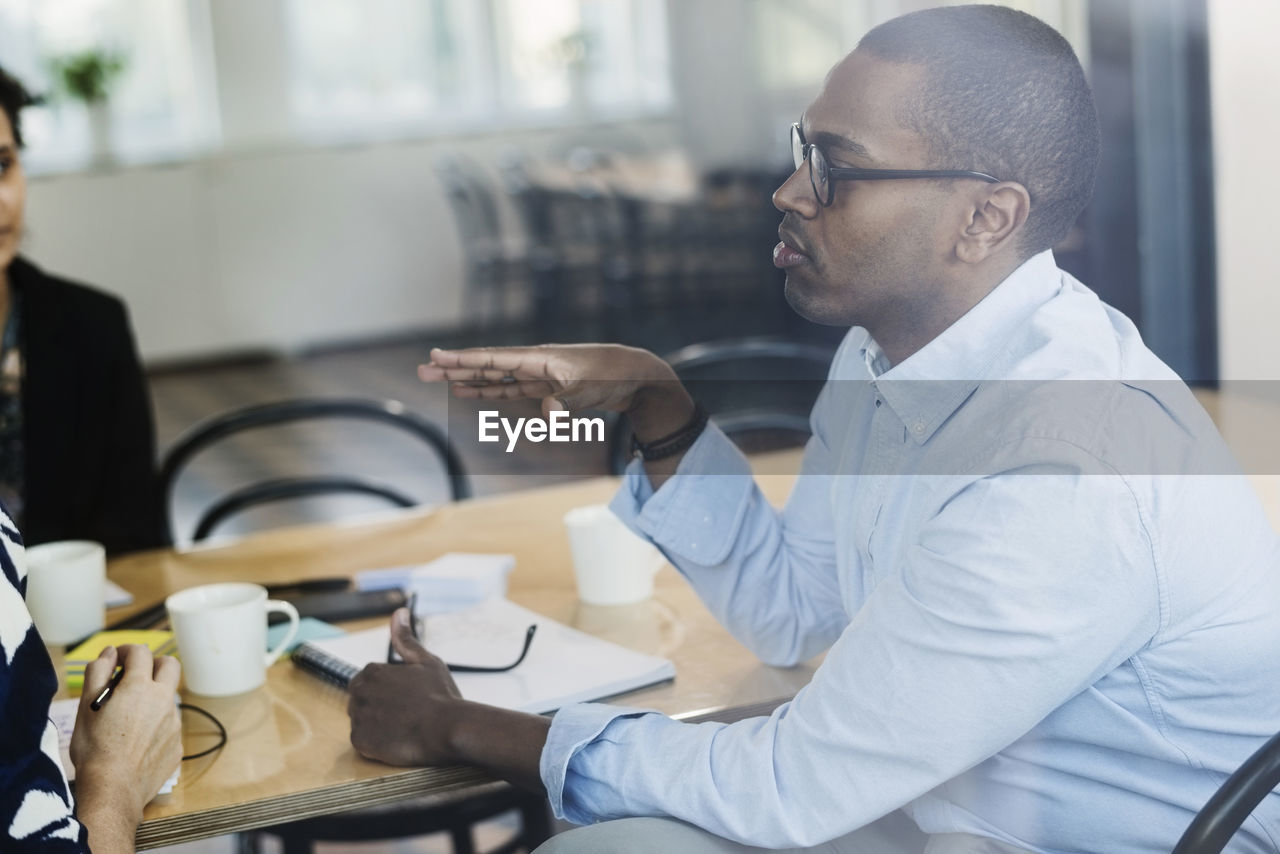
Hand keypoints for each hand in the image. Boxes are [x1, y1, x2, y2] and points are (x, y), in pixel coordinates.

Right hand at [70, 645, 181, 848]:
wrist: (113, 789)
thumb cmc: (94, 749)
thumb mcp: (86, 707)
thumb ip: (98, 673)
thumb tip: (109, 653)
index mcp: (140, 687)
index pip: (140, 653)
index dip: (127, 650)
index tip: (117, 659)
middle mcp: (163, 700)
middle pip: (170, 666)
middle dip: (153, 664)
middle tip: (133, 677)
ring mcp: (174, 723)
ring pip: (169, 698)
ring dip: (154, 697)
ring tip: (129, 716)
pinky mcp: (177, 744)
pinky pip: (170, 725)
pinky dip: (157, 725)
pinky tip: (138, 741)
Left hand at [348, 609, 550, 791]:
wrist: (447, 728)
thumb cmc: (440, 694)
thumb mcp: (426, 661)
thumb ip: (406, 639)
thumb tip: (399, 612)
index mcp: (373, 672)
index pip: (366, 680)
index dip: (386, 690)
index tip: (403, 698)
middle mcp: (360, 692)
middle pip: (360, 699)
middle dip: (376, 706)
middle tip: (403, 714)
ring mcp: (359, 717)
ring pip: (360, 720)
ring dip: (376, 724)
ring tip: (402, 727)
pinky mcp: (360, 741)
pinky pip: (361, 741)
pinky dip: (375, 743)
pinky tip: (396, 739)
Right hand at [420, 344, 694, 441]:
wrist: (634, 375)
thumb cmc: (610, 375)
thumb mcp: (587, 389)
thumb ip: (565, 402)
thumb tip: (547, 415)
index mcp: (537, 358)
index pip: (493, 359)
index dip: (463, 360)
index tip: (435, 356)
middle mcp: (533, 364)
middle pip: (486, 366)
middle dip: (455, 369)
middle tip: (422, 369)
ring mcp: (538, 376)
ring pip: (495, 378)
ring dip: (469, 381)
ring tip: (441, 381)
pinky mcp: (547, 389)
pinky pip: (511, 390)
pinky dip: (491, 392)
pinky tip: (473, 392)